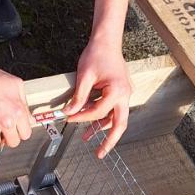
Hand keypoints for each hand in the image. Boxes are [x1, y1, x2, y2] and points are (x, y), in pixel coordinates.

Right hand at [0, 62, 33, 152]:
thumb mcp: (15, 85)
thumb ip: (24, 103)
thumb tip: (28, 117)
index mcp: (18, 111)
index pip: (26, 134)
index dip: (20, 132)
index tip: (16, 130)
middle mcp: (6, 121)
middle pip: (13, 142)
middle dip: (8, 137)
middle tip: (3, 131)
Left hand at [63, 39, 132, 156]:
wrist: (107, 41)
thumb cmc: (97, 55)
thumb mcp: (85, 76)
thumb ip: (78, 97)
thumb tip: (69, 113)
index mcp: (117, 91)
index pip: (98, 112)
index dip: (82, 117)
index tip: (69, 119)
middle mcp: (125, 95)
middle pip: (120, 124)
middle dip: (110, 141)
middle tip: (99, 153)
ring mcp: (125, 94)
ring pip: (116, 118)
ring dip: (102, 129)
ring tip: (87, 138)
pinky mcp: (121, 92)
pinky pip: (113, 109)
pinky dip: (102, 117)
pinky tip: (91, 124)